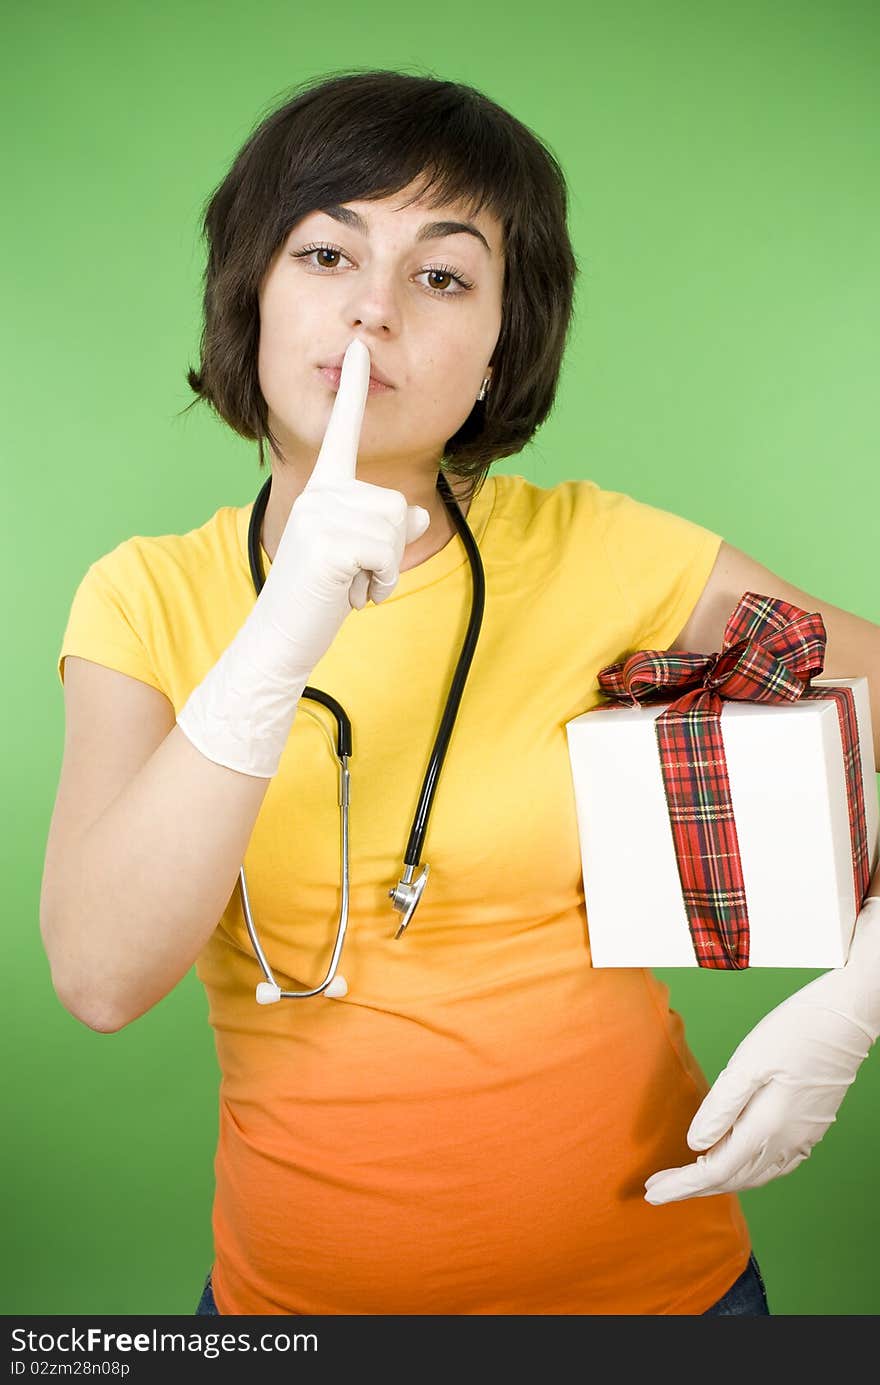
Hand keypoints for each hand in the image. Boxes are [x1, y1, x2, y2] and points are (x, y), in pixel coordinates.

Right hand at [176, 336, 430, 777]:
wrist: (281, 637)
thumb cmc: (318, 598)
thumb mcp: (359, 557)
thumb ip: (388, 529)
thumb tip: (417, 513)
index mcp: (322, 490)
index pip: (341, 434)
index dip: (352, 391)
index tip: (357, 346)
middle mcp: (318, 494)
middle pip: (395, 504)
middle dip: (389, 552)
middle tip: (351, 578)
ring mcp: (320, 515)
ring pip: (395, 528)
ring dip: (384, 570)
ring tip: (348, 585)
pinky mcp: (328, 543)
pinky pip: (386, 554)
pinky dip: (378, 584)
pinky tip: (348, 596)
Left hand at [644, 895, 879, 1204]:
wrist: (845, 1021)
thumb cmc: (795, 1032)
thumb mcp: (748, 1062)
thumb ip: (720, 1107)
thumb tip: (695, 1144)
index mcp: (768, 1127)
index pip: (716, 1171)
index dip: (683, 1185)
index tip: (654, 1193)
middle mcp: (787, 1142)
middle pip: (733, 1179)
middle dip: (693, 1189)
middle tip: (658, 1190)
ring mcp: (802, 1140)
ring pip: (754, 1177)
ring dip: (719, 1183)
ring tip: (687, 1181)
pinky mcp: (811, 1130)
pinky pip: (773, 1166)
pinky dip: (745, 1173)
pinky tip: (732, 1163)